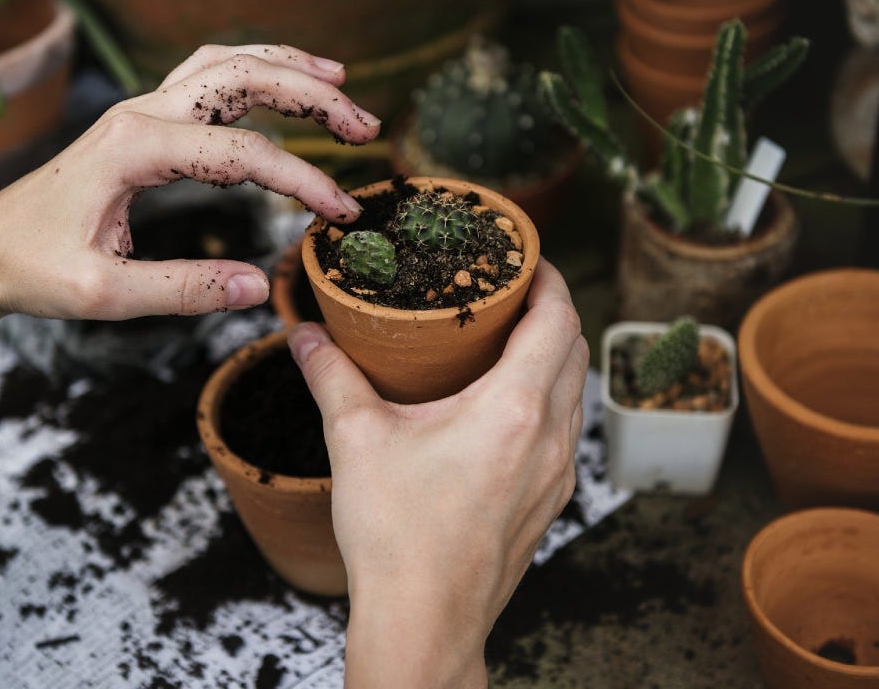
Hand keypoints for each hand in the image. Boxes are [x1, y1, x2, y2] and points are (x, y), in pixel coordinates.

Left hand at [0, 43, 380, 319]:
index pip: (243, 154)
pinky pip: (206, 78)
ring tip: (340, 82)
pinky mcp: (141, 123)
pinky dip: (253, 73)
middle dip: (313, 95)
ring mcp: (140, 111)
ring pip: (226, 64)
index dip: (303, 181)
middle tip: (365, 126)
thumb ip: (184, 290)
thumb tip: (258, 287)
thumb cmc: (33, 269)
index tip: (341, 214)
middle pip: (243, 78)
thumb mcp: (105, 295)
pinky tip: (281, 84)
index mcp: (134, 149)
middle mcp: (140, 114)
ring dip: (287, 69)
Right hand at [289, 259, 587, 688]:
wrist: (424, 622)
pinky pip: (564, 432)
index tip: (525, 257)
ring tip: (506, 341)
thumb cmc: (396, 536)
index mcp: (514, 409)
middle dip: (551, 310)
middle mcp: (550, 438)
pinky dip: (547, 400)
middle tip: (509, 291)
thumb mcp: (355, 440)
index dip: (549, 278)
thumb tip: (304, 334)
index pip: (558, 319)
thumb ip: (330, 376)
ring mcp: (557, 475)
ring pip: (574, 393)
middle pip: (575, 350)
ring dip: (552, 356)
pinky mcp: (549, 503)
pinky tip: (503, 406)